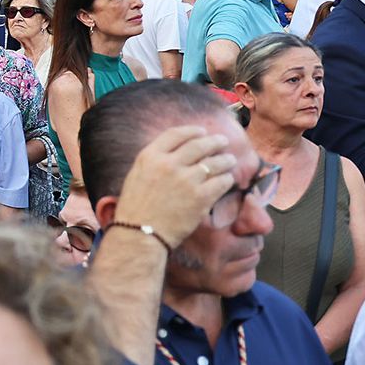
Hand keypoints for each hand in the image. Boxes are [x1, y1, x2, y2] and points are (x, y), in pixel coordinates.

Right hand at [114, 127, 235, 248]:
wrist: (140, 234)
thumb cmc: (135, 208)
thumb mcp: (137, 176)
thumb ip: (155, 162)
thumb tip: (176, 155)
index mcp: (150, 156)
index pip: (176, 134)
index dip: (192, 131)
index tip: (202, 132)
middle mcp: (169, 164)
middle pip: (199, 145)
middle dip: (214, 142)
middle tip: (222, 142)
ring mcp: (186, 180)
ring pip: (214, 162)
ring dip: (225, 160)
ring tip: (230, 160)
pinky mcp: (201, 197)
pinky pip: (221, 182)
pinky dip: (226, 179)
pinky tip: (227, 180)